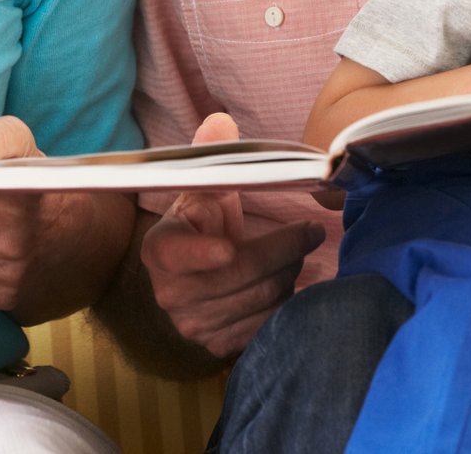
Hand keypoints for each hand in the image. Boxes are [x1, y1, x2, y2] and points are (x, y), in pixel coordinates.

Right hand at [139, 113, 325, 358]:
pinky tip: (288, 284)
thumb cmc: (202, 223)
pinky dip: (287, 304)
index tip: (228, 247)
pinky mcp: (218, 347)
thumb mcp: (204, 187)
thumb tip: (221, 122)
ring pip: (263, 297)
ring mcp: (193, 325)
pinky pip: (268, 326)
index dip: (203, 253)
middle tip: (309, 231)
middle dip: (286, 248)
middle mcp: (170, 292)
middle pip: (242, 272)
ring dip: (291, 273)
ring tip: (295, 255)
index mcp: (160, 248)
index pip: (178, 253)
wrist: (196, 275)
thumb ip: (211, 154)